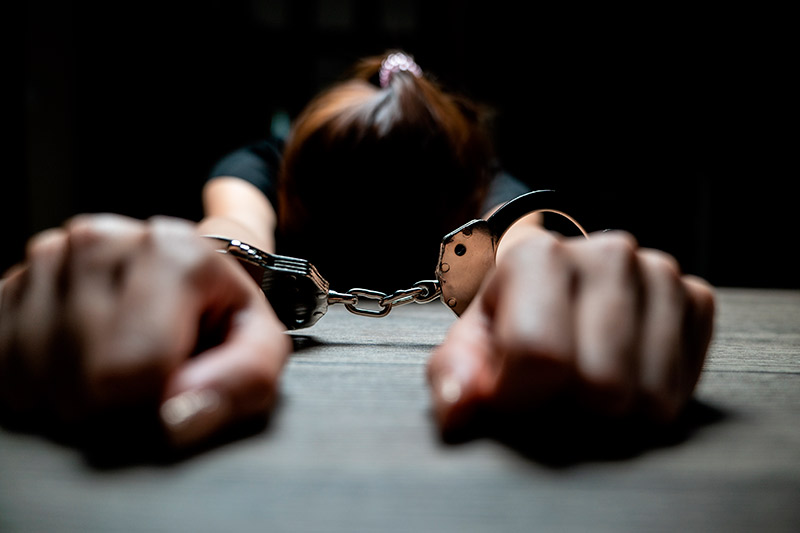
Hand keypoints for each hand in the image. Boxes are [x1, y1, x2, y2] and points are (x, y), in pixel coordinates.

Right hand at [0, 214, 290, 447]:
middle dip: (119, 402)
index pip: (134, 370)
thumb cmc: (220, 314)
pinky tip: (78, 361)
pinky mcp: (8, 285)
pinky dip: (39, 385)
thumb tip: (177, 416)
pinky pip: (4, 372)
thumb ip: (242, 380)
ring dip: (76, 395)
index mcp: (172, 249)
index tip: (179, 379)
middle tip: (149, 373)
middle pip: (84, 383)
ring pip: (37, 383)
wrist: (183, 274)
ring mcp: (47, 259)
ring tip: (117, 362)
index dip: (159, 398)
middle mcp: (101, 241)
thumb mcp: (260, 346)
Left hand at [427, 227, 714, 435]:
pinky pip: (682, 386)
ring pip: (648, 395)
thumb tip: (459, 409)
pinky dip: (650, 396)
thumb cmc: (510, 319)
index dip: (521, 397)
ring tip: (584, 379)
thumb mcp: (469, 344)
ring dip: (613, 409)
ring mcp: (658, 272)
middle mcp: (607, 253)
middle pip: (602, 385)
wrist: (555, 281)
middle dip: (571, 406)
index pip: (541, 355)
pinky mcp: (696, 297)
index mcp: (539, 255)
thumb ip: (455, 375)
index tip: (510, 395)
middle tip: (553, 386)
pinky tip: (622, 371)